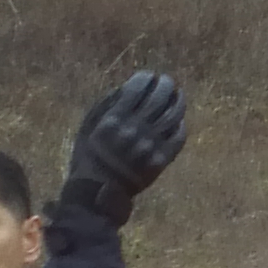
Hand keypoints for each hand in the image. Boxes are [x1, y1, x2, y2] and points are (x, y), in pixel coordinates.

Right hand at [61, 73, 187, 227]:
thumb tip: (126, 87)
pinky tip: (178, 118)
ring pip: (173, 115)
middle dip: (164, 84)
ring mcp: (150, 145)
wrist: (100, 191)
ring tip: (177, 94)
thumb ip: (105, 106)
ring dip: (177, 100)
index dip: (145, 78)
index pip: (136, 89)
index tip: (148, 76)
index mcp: (114, 120)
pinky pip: (178, 137)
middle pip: (158, 98)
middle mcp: (134, 130)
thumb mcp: (87, 127)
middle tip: (166, 81)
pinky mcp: (161, 159)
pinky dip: (180, 124)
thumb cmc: (89, 157)